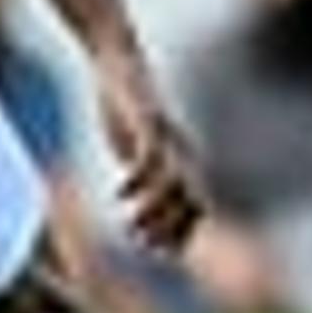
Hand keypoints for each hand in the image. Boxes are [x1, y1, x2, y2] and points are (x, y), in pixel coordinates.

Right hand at [86, 50, 209, 255]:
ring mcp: (167, 136)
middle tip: (146, 247)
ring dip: (155, 210)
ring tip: (133, 228)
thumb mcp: (134, 144)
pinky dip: (138, 181)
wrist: (119, 61)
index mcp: (182, 157)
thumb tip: (138, 199)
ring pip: (173, 183)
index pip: (193, 203)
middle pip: (191, 198)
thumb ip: (141, 172)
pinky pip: (150, 157)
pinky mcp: (149, 122)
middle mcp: (181, 149)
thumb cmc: (126, 106)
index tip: (160, 251)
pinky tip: (120, 194)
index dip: (181, 230)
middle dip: (172, 227)